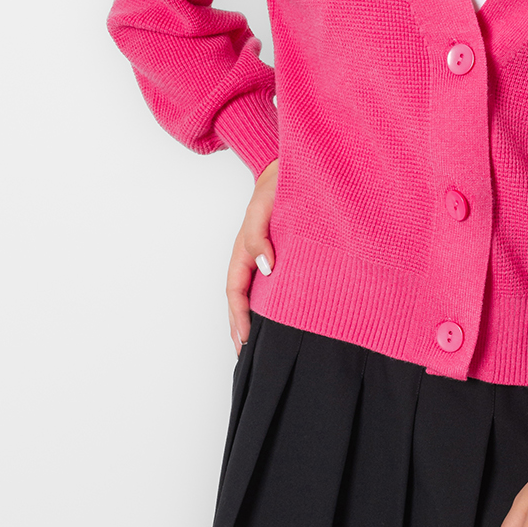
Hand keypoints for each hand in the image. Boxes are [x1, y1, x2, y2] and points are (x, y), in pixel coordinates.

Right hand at [226, 159, 277, 353]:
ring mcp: (266, 259)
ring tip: (258, 346)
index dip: (239, 318)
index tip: (246, 341)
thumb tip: (266, 269)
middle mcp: (252, 259)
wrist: (291, 170)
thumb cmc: (275, 187)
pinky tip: (280, 318)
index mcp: (242, 251)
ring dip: (254, 320)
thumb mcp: (262, 210)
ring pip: (255, 295)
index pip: (236, 292)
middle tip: (245, 356)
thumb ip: (258, 237)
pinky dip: (271, 306)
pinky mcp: (282, 256)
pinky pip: (272, 286)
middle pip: (241, 300)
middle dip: (240, 328)